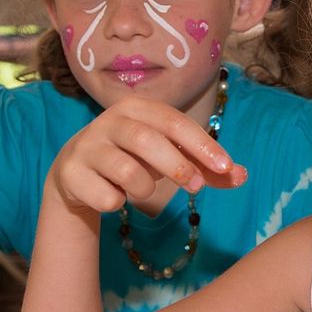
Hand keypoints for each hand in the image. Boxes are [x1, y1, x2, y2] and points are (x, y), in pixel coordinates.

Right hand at [48, 95, 247, 213]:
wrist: (77, 173)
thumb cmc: (136, 160)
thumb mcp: (171, 159)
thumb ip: (206, 168)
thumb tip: (242, 176)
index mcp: (138, 108)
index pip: (174, 121)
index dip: (202, 144)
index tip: (226, 167)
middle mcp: (110, 121)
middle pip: (147, 140)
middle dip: (177, 165)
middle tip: (195, 187)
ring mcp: (87, 146)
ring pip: (126, 171)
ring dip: (144, 189)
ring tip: (142, 191)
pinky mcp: (70, 173)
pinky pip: (105, 196)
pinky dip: (117, 203)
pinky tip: (113, 196)